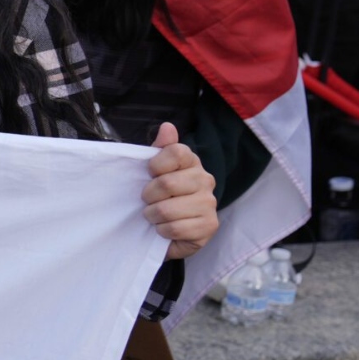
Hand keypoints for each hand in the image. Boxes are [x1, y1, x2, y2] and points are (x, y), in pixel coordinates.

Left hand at [144, 122, 217, 259]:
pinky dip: (163, 231)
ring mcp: (210, 203)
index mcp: (192, 162)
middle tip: (148, 201)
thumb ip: (159, 149)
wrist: (167, 233)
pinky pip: (174, 228)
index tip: (149, 174)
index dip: (155, 165)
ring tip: (156, 216)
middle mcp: (205, 180)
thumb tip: (167, 126)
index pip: (175, 152)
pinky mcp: (210, 226)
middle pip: (166, 183)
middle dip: (148, 196)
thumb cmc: (159, 198)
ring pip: (167, 209)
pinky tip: (166, 229)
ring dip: (153, 216)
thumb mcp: (152, 172)